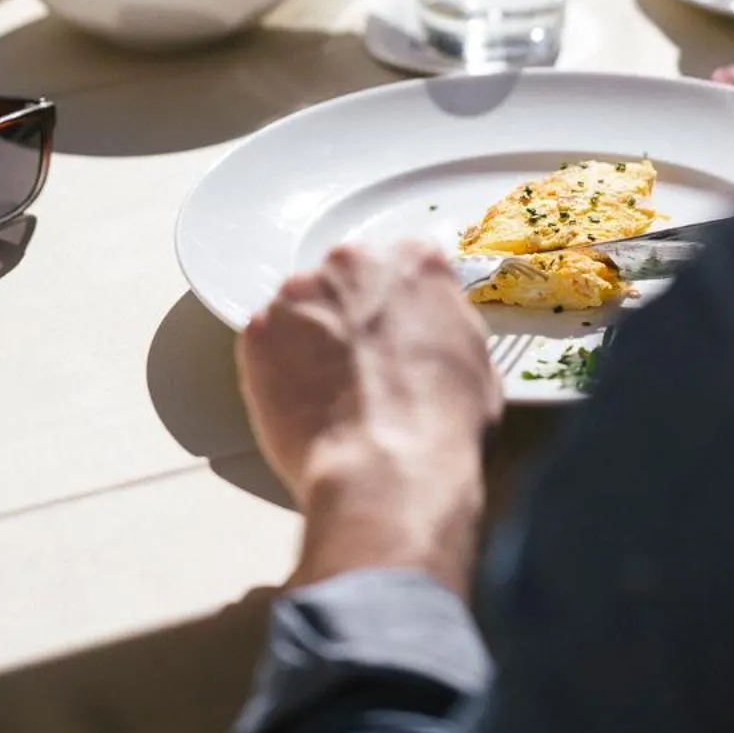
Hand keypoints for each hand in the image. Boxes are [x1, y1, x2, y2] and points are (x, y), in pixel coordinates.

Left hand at [238, 241, 501, 594]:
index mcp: (415, 261)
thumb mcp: (476, 364)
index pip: (404, 268)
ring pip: (302, 310)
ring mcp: (299, 294)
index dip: (400, 309)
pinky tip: (302, 406)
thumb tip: (429, 334)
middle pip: (347, 281)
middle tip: (361, 368)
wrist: (385, 471)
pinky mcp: (258, 332)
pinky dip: (277, 371)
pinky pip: (266, 344)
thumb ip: (445, 327)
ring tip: (329, 395)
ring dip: (311, 341)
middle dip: (351, 317)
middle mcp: (353, 263)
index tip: (396, 336)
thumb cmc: (441, 427)